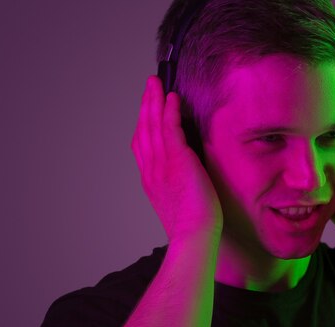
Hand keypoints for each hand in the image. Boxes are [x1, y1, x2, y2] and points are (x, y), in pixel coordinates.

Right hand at [131, 76, 222, 241]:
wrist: (193, 234)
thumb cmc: (191, 225)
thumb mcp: (176, 202)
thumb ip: (174, 184)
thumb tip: (183, 175)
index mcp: (149, 179)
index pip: (141, 145)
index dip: (142, 123)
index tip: (146, 109)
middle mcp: (151, 168)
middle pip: (143, 129)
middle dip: (145, 105)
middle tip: (149, 85)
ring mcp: (161, 163)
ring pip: (153, 124)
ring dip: (154, 101)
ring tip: (156, 83)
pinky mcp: (178, 159)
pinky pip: (170, 129)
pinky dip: (170, 111)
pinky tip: (172, 98)